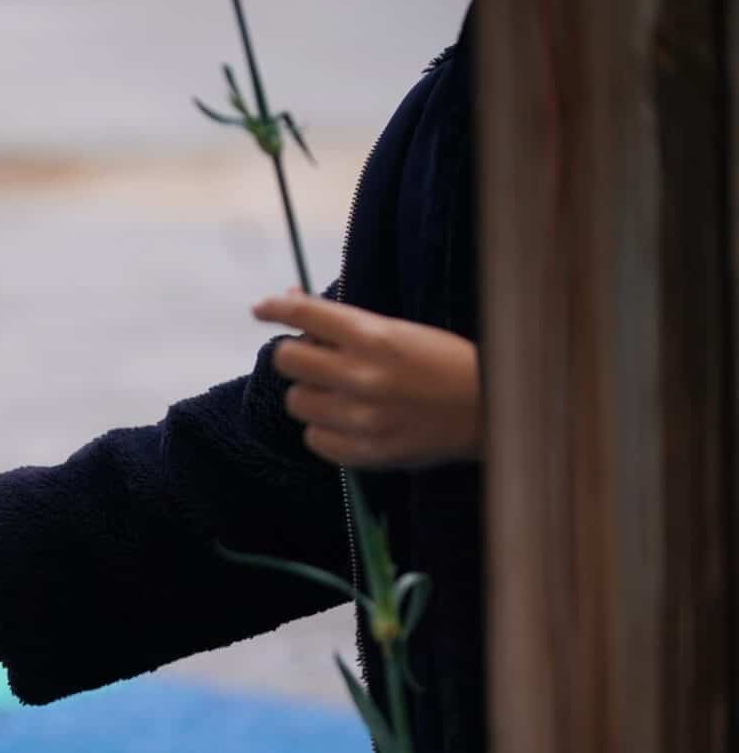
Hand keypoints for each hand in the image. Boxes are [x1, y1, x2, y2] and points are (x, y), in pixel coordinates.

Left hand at [254, 290, 481, 468]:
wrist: (490, 411)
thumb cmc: (445, 364)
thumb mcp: (400, 331)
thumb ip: (346, 324)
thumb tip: (290, 300)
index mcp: (374, 336)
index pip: (304, 314)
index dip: (276, 308)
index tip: (262, 308)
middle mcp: (362, 376)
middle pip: (287, 360)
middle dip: (298, 356)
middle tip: (318, 359)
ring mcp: (361, 418)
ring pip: (297, 402)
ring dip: (313, 394)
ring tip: (344, 394)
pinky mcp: (364, 452)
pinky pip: (314, 439)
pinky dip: (326, 429)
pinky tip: (352, 421)